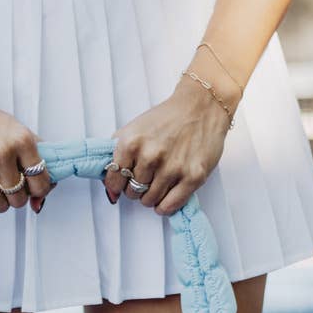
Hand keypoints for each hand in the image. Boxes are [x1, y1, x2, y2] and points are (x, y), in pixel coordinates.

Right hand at [0, 92, 55, 217]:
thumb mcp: (19, 134)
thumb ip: (37, 165)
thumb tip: (38, 204)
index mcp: (22, 140)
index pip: (41, 184)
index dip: (36, 190)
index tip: (28, 187)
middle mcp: (2, 152)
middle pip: (19, 199)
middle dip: (14, 197)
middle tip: (4, 185)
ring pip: (0, 207)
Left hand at [104, 73, 234, 215]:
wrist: (201, 106)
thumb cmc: (167, 119)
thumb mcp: (134, 129)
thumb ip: (118, 155)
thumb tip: (110, 190)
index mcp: (131, 143)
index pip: (113, 181)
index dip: (118, 184)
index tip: (125, 181)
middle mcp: (150, 156)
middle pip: (132, 193)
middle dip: (137, 189)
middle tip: (147, 178)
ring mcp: (172, 168)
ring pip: (149, 201)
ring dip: (152, 196)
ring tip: (158, 183)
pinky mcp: (192, 177)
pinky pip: (169, 206)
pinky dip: (165, 206)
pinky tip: (166, 195)